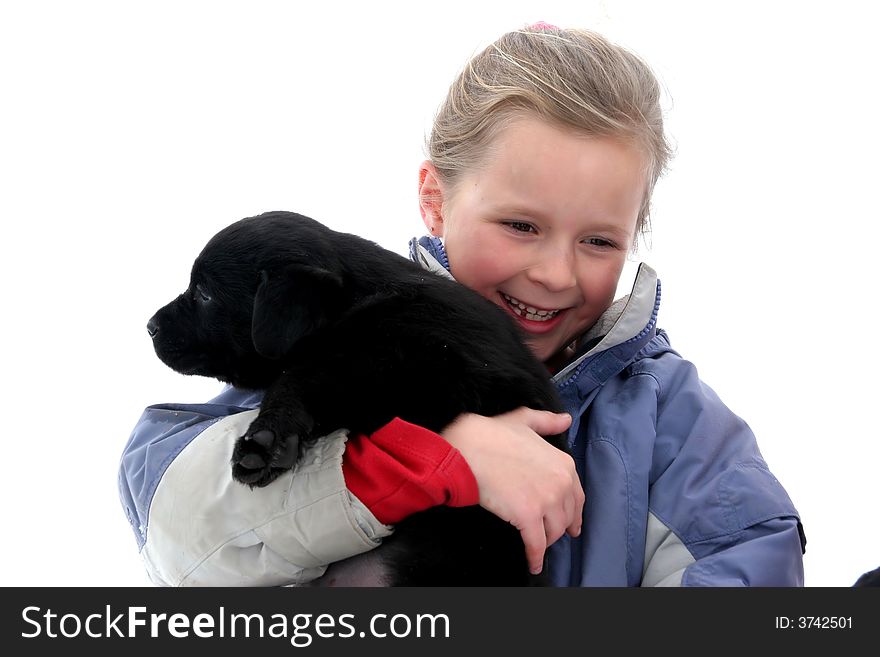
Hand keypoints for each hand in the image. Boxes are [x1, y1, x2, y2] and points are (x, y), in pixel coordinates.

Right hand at [442, 408, 582, 573]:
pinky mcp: (528, 517)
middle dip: (557, 528)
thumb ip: (547, 422)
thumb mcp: (524, 421)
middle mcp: (561, 483)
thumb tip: (566, 420)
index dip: (573, 513)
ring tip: (536, 546)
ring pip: (553, 533)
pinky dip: (535, 557)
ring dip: (545, 542)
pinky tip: (533, 564)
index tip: (571, 524)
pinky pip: (536, 545)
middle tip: (549, 536)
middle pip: (565, 517)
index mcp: (563, 463)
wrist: (468, 448)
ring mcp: (546, 501)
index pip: (577, 497)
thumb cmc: (491, 434)